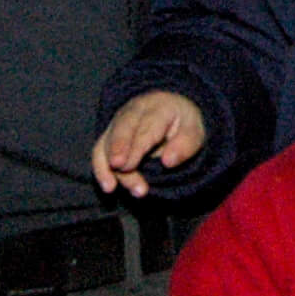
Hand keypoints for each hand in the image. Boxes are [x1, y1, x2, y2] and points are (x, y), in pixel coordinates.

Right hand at [92, 91, 207, 197]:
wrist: (174, 111)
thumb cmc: (183, 124)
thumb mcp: (195, 132)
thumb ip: (185, 145)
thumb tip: (168, 162)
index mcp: (158, 108)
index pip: (144, 129)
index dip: (135, 148)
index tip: (128, 166)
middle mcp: (135, 111)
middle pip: (122, 129)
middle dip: (117, 148)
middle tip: (117, 167)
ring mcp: (120, 121)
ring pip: (108, 141)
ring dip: (108, 165)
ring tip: (112, 187)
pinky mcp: (111, 134)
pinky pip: (99, 149)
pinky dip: (99, 167)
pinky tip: (107, 186)